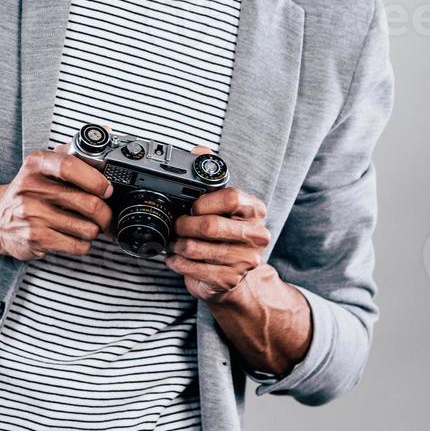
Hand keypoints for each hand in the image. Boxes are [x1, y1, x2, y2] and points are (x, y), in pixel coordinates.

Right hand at [0, 136, 113, 261]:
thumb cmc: (26, 190)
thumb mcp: (42, 164)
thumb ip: (73, 150)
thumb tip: (105, 130)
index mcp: (36, 164)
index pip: (70, 167)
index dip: (95, 179)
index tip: (106, 188)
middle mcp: (32, 188)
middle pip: (87, 203)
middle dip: (105, 213)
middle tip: (106, 214)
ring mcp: (32, 215)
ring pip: (86, 228)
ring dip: (95, 230)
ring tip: (88, 225)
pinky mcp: (35, 238)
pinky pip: (76, 245)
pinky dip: (84, 244)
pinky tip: (75, 237)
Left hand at [164, 144, 270, 302]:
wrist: (232, 272)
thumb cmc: (223, 230)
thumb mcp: (220, 201)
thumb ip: (211, 175)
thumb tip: (200, 151)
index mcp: (255, 209)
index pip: (232, 197)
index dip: (205, 201)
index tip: (193, 205)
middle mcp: (255, 235)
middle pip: (211, 226)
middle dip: (185, 225)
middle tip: (177, 224)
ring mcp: (244, 260)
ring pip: (197, 248)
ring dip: (178, 244)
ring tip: (174, 241)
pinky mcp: (229, 280)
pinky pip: (194, 269)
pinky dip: (178, 262)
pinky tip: (176, 257)